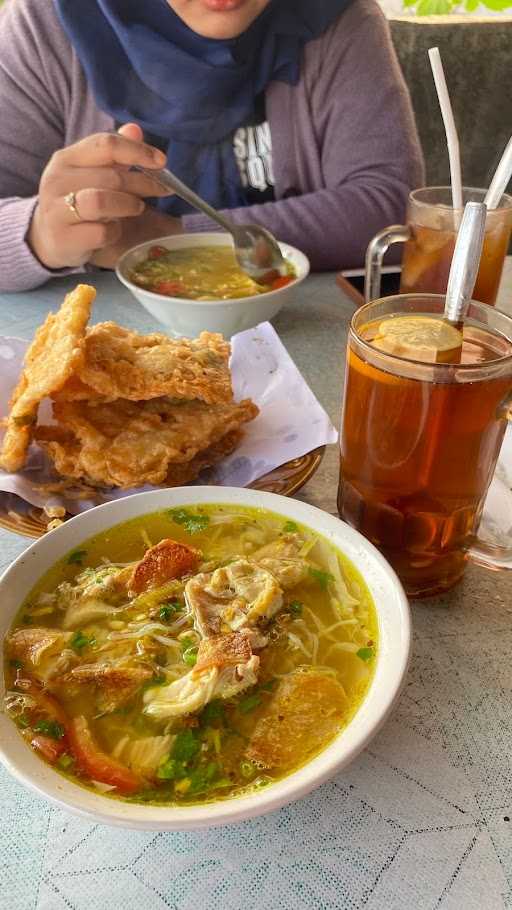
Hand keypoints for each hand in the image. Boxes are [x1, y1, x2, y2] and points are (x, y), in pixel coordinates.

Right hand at [27, 124, 169, 269]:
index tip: (162, 162)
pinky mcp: (63, 238)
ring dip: (128, 205)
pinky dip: (115, 232)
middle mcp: (57, 181)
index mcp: (66, 158)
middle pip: (111, 176)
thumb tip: (135, 129)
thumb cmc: (78, 201)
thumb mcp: (93, 173)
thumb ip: (114, 152)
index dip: (138, 151)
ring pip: (102, 202)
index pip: (105, 144)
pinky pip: (101, 233)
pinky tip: (114, 230)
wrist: (49, 237)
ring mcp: (57, 210)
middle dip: (143, 183)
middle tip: (161, 189)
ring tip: (136, 208)